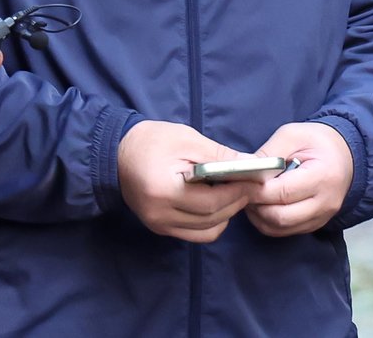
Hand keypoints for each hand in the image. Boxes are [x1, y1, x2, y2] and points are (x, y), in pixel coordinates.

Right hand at [118, 121, 258, 242]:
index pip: (211, 201)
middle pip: (212, 218)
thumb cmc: (151, 140)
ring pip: (206, 231)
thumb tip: (251, 165)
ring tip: (234, 193)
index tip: (257, 181)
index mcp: (164, 190)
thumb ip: (219, 156)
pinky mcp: (159, 228)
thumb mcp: (186, 139)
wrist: (116, 153)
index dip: (238, 192)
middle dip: (237, 202)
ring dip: (226, 214)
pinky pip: (194, 233)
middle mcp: (160, 215)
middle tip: (252, 186)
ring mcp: (159, 225)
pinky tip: (216, 203)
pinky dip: (211, 222)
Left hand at [245, 122, 353, 236]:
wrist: (345, 155)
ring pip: (280, 228)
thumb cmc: (318, 141)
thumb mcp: (292, 135)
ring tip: (251, 196)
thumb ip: (269, 153)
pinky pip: (285, 231)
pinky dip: (268, 222)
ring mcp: (321, 217)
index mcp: (323, 176)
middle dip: (256, 205)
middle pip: (280, 217)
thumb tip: (244, 170)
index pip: (283, 193)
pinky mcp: (315, 225)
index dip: (257, 189)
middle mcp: (325, 203)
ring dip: (259, 215)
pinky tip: (262, 205)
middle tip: (244, 189)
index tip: (241, 180)